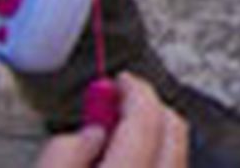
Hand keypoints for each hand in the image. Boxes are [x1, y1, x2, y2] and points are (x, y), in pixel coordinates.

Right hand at [34, 74, 188, 167]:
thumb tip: (93, 129)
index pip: (147, 121)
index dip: (135, 90)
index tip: (120, 80)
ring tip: (113, 133)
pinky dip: (153, 157)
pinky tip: (124, 160)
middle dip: (150, 107)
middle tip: (118, 99)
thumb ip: (64, 151)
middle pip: (174, 132)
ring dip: (152, 133)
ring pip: (176, 153)